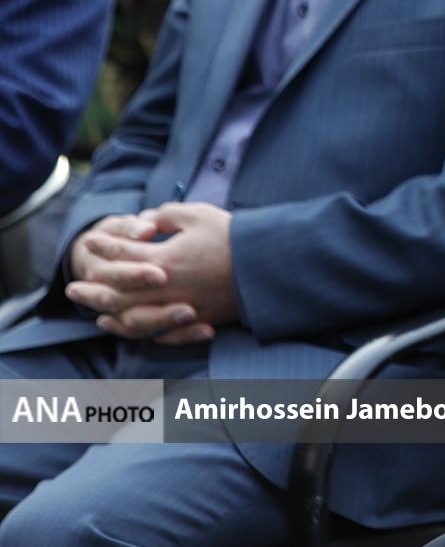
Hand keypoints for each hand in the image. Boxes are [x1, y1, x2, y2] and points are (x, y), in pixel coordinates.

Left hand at [65, 202, 237, 342]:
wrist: (269, 266)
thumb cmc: (234, 237)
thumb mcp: (198, 215)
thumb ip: (165, 216)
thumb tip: (145, 222)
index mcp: (164, 259)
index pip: (123, 253)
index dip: (104, 246)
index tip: (91, 241)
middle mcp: (165, 288)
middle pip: (116, 292)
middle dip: (92, 288)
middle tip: (72, 288)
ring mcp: (178, 307)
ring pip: (129, 316)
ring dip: (106, 312)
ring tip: (91, 309)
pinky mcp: (192, 320)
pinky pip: (153, 331)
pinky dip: (131, 330)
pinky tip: (119, 325)